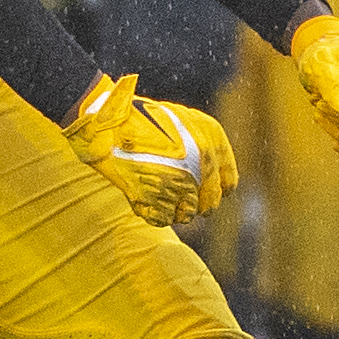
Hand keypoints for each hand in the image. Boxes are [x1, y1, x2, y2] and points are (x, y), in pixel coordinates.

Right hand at [61, 72, 235, 225]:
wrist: (111, 121)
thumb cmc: (143, 118)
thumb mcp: (184, 121)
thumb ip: (202, 146)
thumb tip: (208, 174)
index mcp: (213, 140)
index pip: (227, 184)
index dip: (215, 190)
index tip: (203, 192)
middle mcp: (203, 163)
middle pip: (208, 204)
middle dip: (194, 203)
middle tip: (177, 197)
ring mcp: (181, 182)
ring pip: (186, 215)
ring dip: (173, 209)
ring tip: (157, 195)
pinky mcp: (157, 197)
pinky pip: (163, 219)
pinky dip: (153, 213)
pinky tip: (144, 200)